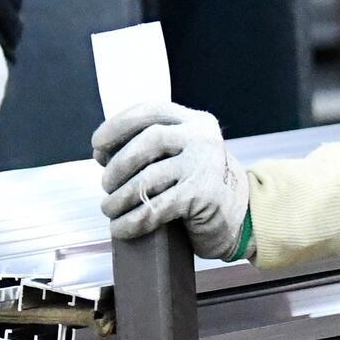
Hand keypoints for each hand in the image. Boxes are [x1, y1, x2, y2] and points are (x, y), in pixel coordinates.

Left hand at [92, 101, 249, 256]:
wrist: (242, 216)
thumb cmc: (201, 186)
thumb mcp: (182, 154)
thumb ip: (153, 147)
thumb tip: (104, 155)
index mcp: (194, 121)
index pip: (149, 111)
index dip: (116, 126)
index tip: (97, 146)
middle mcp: (201, 138)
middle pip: (146, 142)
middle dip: (117, 165)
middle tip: (106, 185)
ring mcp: (204, 165)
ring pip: (147, 178)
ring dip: (119, 198)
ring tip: (109, 209)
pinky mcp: (201, 195)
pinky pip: (155, 208)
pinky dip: (132, 221)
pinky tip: (121, 228)